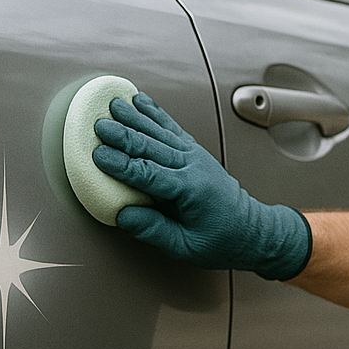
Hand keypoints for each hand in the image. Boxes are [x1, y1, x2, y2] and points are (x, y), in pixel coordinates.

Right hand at [92, 92, 311, 279]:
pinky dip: (155, 113)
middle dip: (123, 134)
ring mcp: (195, 156)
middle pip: (151, 146)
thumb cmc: (220, 241)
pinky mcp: (195, 151)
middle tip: (98, 125)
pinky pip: (172, 128)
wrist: (250, 229)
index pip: (148, 174)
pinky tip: (139, 100)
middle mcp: (193, 167)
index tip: (97, 155)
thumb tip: (122, 215)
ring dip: (135, 117)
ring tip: (112, 104)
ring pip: (160, 132)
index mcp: (190, 191)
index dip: (121, 164)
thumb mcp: (185, 247)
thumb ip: (153, 230)